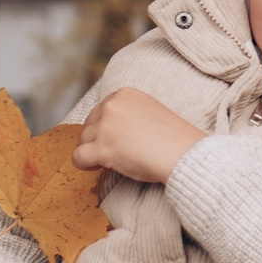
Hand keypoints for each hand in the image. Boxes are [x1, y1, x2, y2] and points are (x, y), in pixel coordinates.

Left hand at [73, 89, 206, 184]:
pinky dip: (84, 164)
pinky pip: (78, 157)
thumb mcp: (150, 112)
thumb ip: (129, 115)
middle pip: (89, 124)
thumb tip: (112, 130)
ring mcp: (105, 126)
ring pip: (83, 140)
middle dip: (97, 139)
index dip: (106, 127)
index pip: (101, 110)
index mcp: (124, 94)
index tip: (118, 139)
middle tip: (114, 152)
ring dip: (92, 152)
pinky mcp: (101, 148)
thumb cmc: (174, 139)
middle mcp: (111, 106)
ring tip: (109, 161)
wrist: (183, 153)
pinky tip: (96, 167)